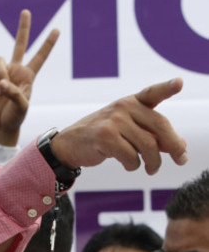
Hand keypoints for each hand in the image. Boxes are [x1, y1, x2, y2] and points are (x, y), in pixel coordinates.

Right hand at [0, 9, 58, 145]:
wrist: (0, 126)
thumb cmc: (15, 117)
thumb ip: (13, 92)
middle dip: (23, 28)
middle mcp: (16, 71)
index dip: (48, 43)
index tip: (57, 30)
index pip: (40, 56)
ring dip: (1, 72)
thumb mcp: (21, 106)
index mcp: (28, 76)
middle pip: (19, 44)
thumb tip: (1, 83)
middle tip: (26, 12)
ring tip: (2, 88)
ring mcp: (2, 74)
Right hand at [51, 78, 187, 174]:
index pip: (152, 93)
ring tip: (151, 169)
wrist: (70, 144)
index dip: (167, 87)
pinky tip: (129, 165)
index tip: (180, 83)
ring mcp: (113, 121)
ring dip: (154, 162)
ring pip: (148, 145)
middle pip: (160, 126)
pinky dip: (134, 165)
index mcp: (131, 102)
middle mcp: (123, 107)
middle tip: (181, 159)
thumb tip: (179, 147)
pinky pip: (131, 156)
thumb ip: (151, 134)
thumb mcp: (127, 130)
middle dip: (174, 145)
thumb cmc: (102, 137)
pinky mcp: (105, 137)